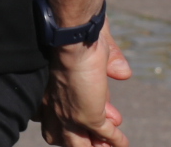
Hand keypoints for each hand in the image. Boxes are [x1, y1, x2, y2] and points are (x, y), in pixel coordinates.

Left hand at [38, 21, 130, 146]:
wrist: (74, 35)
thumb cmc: (79, 35)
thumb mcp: (95, 51)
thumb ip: (109, 62)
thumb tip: (123, 74)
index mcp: (47, 88)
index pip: (53, 113)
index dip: (69, 118)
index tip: (92, 112)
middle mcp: (53, 105)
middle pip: (55, 135)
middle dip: (76, 137)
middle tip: (96, 135)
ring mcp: (70, 114)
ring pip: (77, 144)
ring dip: (95, 145)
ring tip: (107, 145)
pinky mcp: (88, 117)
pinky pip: (105, 136)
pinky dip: (115, 141)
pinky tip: (123, 143)